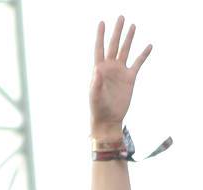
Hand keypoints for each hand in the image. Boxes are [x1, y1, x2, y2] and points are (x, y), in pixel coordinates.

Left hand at [90, 16, 151, 137]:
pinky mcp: (130, 79)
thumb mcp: (94, 96)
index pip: (99, 48)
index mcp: (99, 69)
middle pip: (114, 45)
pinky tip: (149, 45)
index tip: (102, 23)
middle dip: (117, 32)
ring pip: (125, 51)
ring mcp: (120, 72)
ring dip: (129, 39)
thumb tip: (97, 70)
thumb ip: (95, 83)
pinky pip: (138, 63)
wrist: (109, 119)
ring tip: (132, 26)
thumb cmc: (98, 109)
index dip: (100, 36)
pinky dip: (143, 55)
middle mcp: (110, 68)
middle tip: (121, 17)